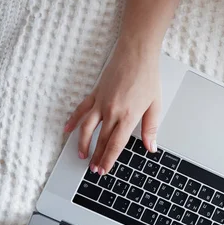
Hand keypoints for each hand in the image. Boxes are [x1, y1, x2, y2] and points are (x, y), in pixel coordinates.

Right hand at [64, 39, 160, 174]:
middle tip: (94, 170)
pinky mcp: (95, 93)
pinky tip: (68, 130)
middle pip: (101, 140)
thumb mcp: (155, 105)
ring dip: (82, 144)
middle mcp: (112, 112)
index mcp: (128, 116)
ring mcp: (101, 102)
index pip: (116, 145)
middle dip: (97, 157)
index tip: (104, 170)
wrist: (136, 54)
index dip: (109, 159)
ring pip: (87, 128)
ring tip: (81, 155)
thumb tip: (151, 147)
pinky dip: (73, 121)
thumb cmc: (147, 77)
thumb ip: (151, 128)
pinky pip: (81, 110)